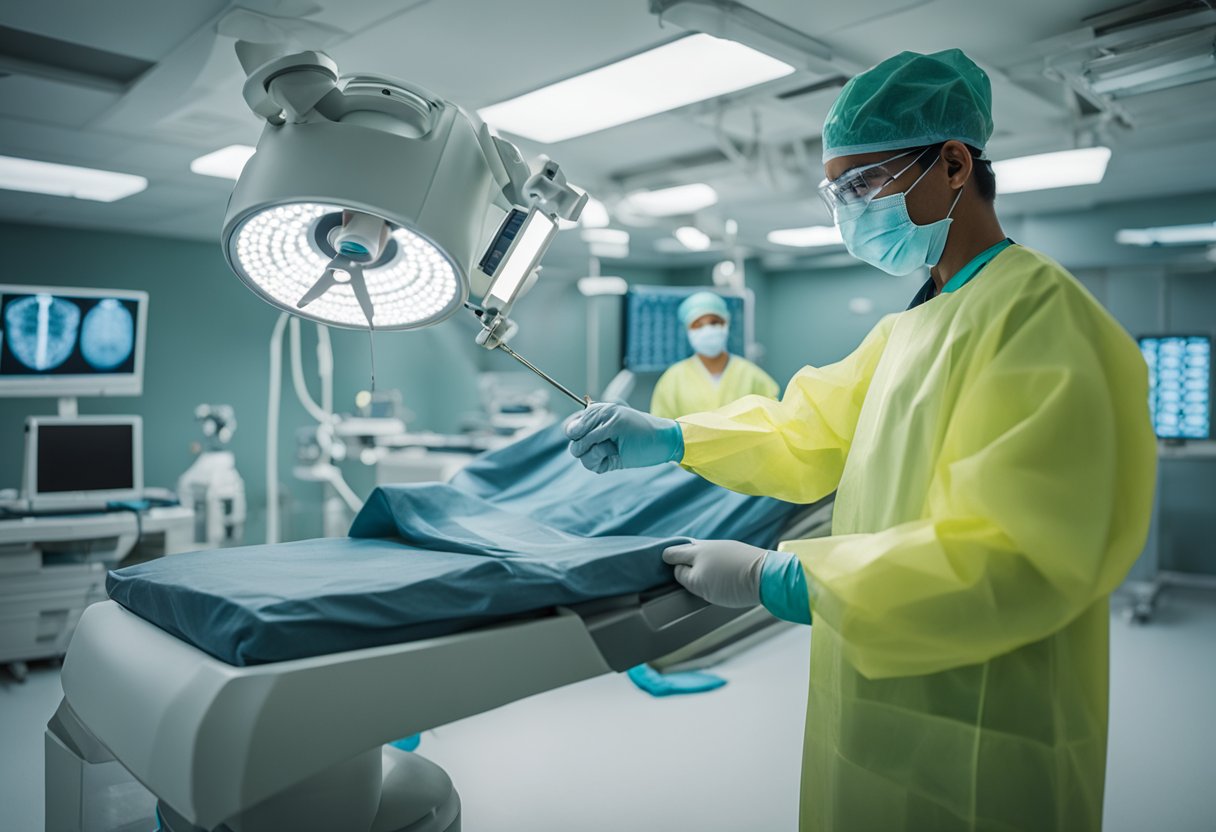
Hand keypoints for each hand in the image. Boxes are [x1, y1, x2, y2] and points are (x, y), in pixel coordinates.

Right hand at [566, 402, 682, 472]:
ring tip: (613, 445)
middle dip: (586, 439)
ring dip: (596, 448)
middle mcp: (593, 434)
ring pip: (579, 453)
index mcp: (594, 418)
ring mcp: (597, 449)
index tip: (586, 429)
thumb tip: (570, 433)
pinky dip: (600, 457)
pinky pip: (590, 463)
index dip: (575, 429)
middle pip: (573, 441)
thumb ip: (589, 426)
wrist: (660, 443)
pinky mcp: (603, 463)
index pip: (570, 426)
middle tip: (605, 435)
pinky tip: (614, 454)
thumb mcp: (614, 421)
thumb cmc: (640, 427)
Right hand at [662, 540, 768, 607]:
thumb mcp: (699, 584)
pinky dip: (714, 562)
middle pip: (689, 549)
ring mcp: (726, 547)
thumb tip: (679, 569)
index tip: (662, 562)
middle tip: (676, 566)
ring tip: (697, 572)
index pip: (673, 552)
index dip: (665, 558)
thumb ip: (684, 576)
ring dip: (699, 559)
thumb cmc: (730, 582)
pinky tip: (717, 571)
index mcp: (696, 551)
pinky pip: (720, 556)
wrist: (767, 576)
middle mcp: (710, 545)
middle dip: (681, 555)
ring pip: (706, 552)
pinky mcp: (740, 554)